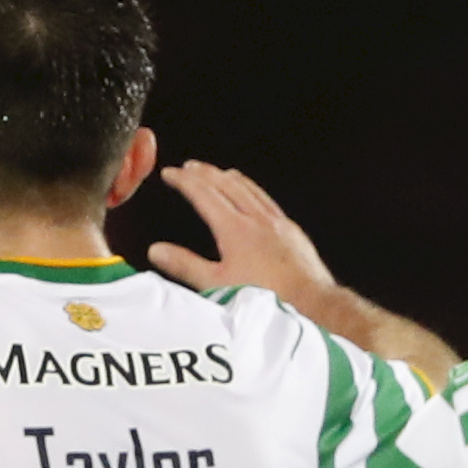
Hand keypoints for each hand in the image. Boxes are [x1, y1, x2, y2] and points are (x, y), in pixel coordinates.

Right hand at [144, 159, 338, 312]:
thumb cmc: (264, 297)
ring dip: (230, 178)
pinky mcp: (291, 231)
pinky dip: (254, 191)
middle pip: (227, 186)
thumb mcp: (216, 285)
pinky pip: (268, 201)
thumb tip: (156, 251)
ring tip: (219, 172)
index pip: (204, 195)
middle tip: (190, 167)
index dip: (185, 182)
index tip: (170, 173)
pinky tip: (254, 196)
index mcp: (235, 229)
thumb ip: (185, 265)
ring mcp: (276, 223)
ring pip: (250, 190)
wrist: (310, 301)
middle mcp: (256, 219)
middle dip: (206, 173)